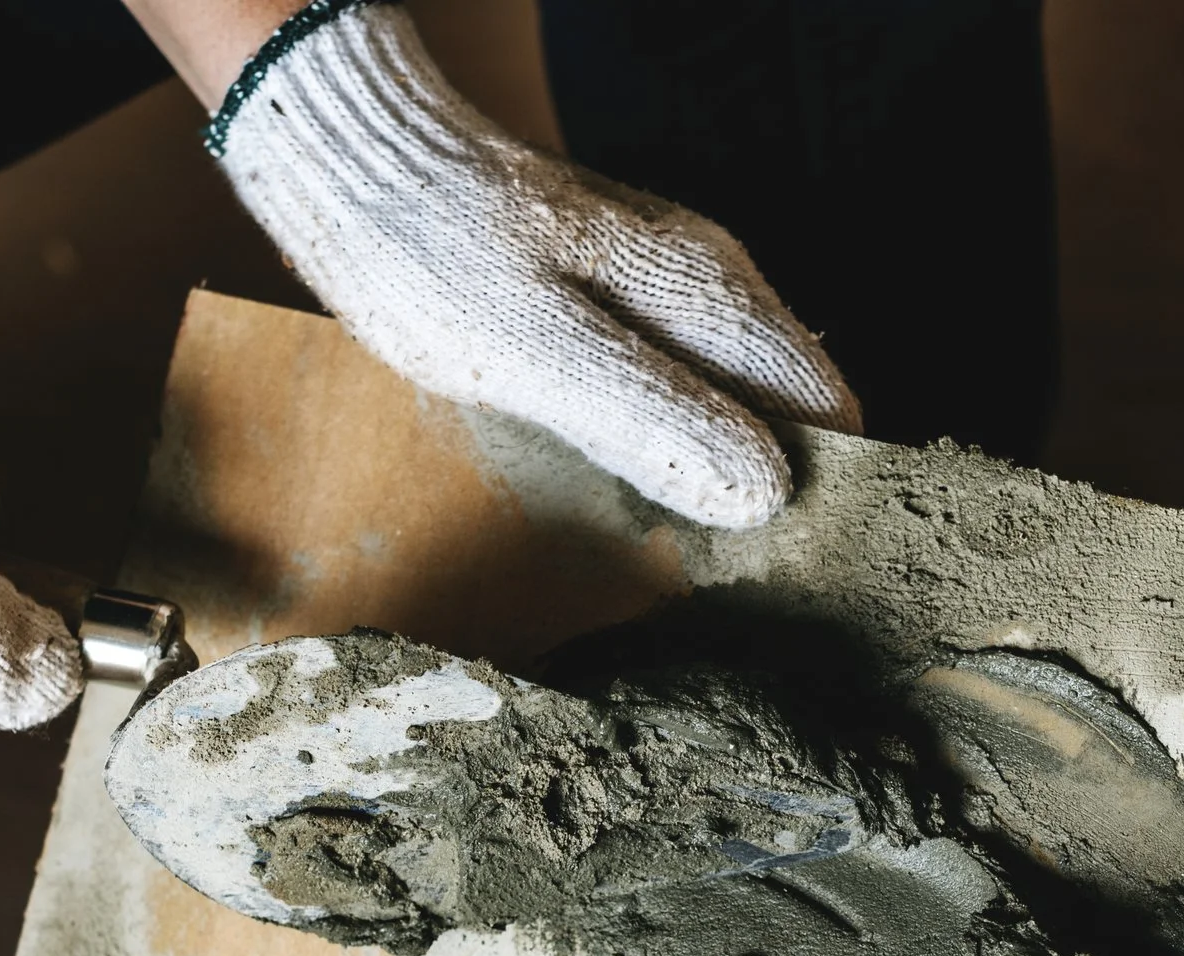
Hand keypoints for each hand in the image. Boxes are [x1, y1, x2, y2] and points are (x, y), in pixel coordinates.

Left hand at [206, 2, 860, 528]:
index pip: (827, 409)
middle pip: (787, 407)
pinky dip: (659, 437)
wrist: (357, 163)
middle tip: (702, 564)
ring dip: (708, 468)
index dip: (815, 491)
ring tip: (659, 535)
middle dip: (764, 488)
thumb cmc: (432, 259)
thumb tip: (765, 492)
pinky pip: (674, 382)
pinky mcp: (617, 299)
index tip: (772, 563)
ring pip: (731, 397)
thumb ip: (651, 418)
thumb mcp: (539, 353)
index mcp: (713, 295)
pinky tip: (611, 475)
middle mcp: (712, 283)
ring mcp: (667, 287)